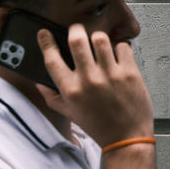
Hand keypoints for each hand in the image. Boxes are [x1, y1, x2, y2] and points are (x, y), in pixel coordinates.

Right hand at [35, 25, 153, 146]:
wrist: (126, 138)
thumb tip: (40, 83)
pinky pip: (123, 47)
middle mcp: (89, 81)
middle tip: (77, 31)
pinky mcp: (130, 73)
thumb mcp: (71, 114)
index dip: (46, 42)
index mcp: (71, 91)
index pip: (52, 59)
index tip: (45, 33)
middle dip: (75, 30)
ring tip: (99, 44)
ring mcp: (110, 75)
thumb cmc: (99, 126)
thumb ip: (53, 97)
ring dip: (98, 38)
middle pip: (76, 40)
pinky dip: (120, 48)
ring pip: (100, 39)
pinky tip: (118, 56)